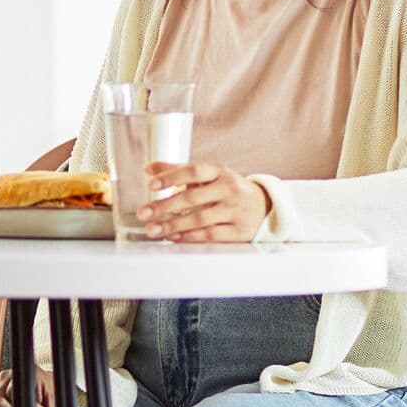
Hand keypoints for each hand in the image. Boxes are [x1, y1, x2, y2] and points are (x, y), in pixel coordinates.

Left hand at [140, 160, 271, 243]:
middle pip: (193, 198)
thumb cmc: (227, 188)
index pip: (193, 171)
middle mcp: (229, 188)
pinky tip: (174, 238)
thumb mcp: (208, 175)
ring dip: (173, 226)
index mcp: (219, 171)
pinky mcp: (239, 230)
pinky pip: (211, 235)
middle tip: (143, 213)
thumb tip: (149, 168)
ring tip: (153, 230)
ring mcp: (235, 210)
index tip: (151, 185)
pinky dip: (190, 237)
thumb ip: (178, 170)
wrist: (263, 206)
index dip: (171, 177)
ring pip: (200, 219)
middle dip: (164, 206)